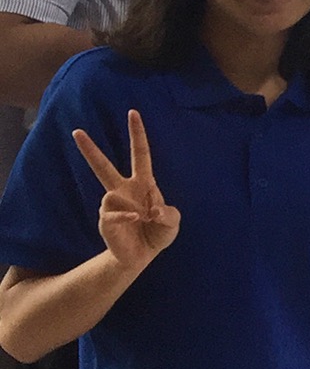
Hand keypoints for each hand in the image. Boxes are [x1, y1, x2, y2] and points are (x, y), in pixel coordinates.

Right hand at [73, 110, 179, 279]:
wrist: (142, 255)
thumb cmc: (158, 233)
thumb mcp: (173, 221)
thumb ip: (169, 213)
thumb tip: (152, 209)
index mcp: (143, 183)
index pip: (140, 154)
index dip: (138, 134)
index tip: (133, 112)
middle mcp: (123, 190)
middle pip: (103, 166)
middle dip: (90, 150)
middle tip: (77, 131)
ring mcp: (112, 204)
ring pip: (115, 195)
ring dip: (138, 206)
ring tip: (146, 218)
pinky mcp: (105, 220)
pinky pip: (113, 212)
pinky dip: (128, 215)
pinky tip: (137, 219)